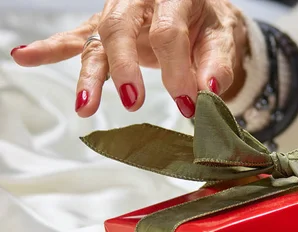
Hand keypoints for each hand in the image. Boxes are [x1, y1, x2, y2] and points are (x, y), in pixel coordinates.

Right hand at [10, 0, 247, 118]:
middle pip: (121, 29)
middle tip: (133, 102)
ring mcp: (117, 13)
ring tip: (85, 106)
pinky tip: (25, 58)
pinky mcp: (103, 27)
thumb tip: (210, 90)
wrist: (200, 14)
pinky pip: (75, 38)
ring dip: (90, 76)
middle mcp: (140, 1)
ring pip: (97, 41)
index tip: (188, 104)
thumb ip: (217, 64)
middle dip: (125, 69)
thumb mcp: (223, 41)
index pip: (168, 34)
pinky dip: (50, 50)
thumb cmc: (209, 27)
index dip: (177, 71)